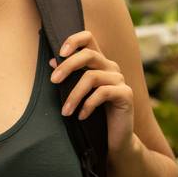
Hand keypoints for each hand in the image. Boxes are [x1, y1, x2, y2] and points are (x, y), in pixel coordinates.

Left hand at [49, 30, 133, 155]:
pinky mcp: (126, 94)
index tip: (59, 53)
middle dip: (67, 66)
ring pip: (92, 77)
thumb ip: (69, 77)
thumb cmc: (94, 114)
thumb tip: (52, 61)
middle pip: (88, 55)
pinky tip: (81, 116)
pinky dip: (88, 105)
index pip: (88, 38)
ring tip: (65, 111)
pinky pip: (102, 93)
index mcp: (99, 61)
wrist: (116, 138)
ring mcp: (120, 79)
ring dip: (74, 95)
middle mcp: (111, 66)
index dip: (73, 40)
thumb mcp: (78, 93)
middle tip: (53, 81)